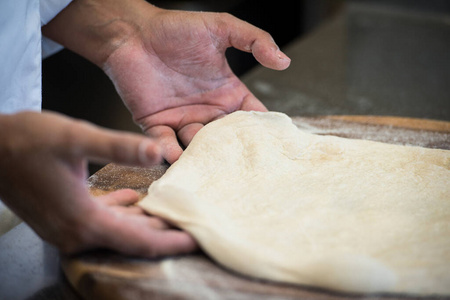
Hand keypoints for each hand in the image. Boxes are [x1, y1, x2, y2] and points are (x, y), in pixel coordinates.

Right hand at [0, 111, 196, 256]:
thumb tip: (159, 151)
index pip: (139, 241)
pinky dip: (122, 213)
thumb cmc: (25, 141)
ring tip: (172, 212)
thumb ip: (118, 147)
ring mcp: (68, 228)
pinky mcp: (63, 218)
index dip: (170, 242)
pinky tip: (134, 200)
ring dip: (144, 222)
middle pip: (131, 240)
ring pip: (118, 231)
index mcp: (85, 221)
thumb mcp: (76, 137)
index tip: (197, 239)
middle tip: (193, 225)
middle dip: (163, 234)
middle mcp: (77, 233)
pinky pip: (101, 221)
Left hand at [103, 7, 290, 162]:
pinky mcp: (156, 125)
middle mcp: (207, 111)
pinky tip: (176, 155)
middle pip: (226, 140)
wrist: (133, 32)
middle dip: (234, 154)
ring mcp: (182, 120)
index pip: (250, 117)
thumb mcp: (221, 28)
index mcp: (226, 93)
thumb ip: (254, 40)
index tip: (272, 146)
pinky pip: (165, 144)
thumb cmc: (175, 28)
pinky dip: (170, 152)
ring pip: (197, 147)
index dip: (261, 131)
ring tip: (209, 167)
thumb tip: (284, 61)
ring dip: (202, 157)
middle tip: (242, 168)